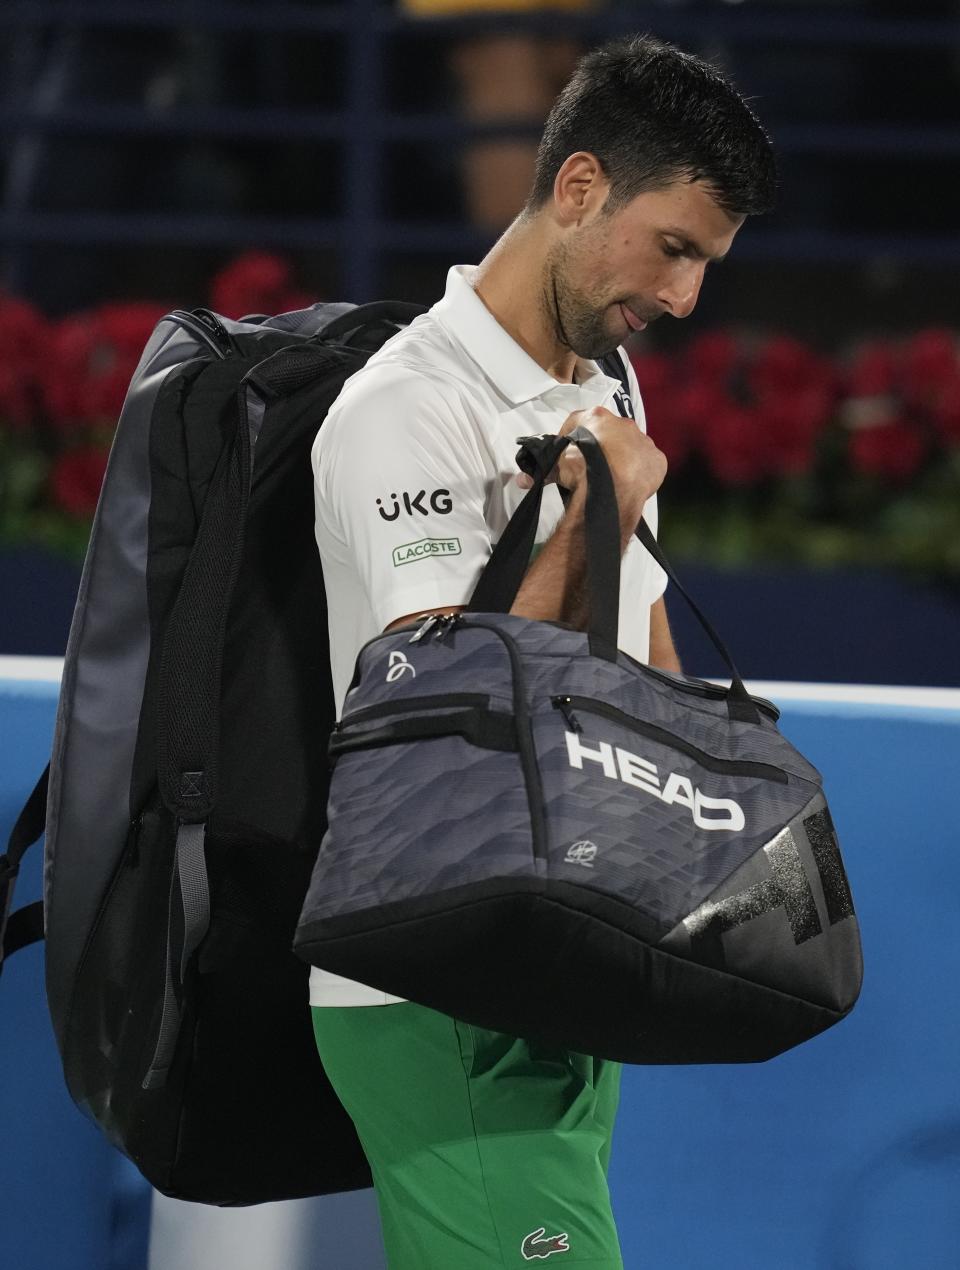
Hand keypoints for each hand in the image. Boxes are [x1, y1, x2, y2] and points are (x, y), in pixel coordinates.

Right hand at [517, 407, 666, 527]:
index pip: (578, 422)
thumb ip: (540, 469)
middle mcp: (621, 422)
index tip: (568, 457)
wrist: (611, 487)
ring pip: (630, 446)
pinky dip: (639, 472)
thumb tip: (524, 480)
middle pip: (607, 433)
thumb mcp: (554, 466)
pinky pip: (647, 463)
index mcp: (595, 416)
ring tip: (610, 478)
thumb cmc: (582, 470)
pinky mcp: (655, 459)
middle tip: (590, 468)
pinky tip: (628, 484)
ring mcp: (641, 440)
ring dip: (621, 459)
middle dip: (599, 448)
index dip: (571, 441)